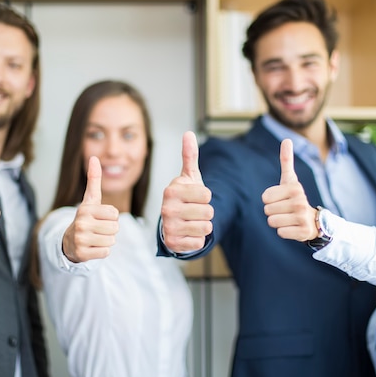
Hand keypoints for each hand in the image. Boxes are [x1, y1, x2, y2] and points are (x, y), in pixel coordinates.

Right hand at [62, 156, 118, 262]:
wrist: (69, 241)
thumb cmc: (86, 218)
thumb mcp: (90, 199)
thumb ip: (93, 179)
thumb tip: (94, 157)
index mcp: (85, 209)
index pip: (115, 214)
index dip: (111, 217)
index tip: (100, 217)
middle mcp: (81, 223)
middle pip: (115, 228)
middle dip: (110, 230)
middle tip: (98, 229)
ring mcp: (81, 239)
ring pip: (111, 240)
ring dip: (107, 240)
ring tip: (95, 237)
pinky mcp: (82, 253)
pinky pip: (106, 252)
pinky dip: (102, 251)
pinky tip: (92, 246)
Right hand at [160, 131, 212, 251]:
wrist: (172, 223)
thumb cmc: (184, 197)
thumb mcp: (189, 177)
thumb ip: (190, 155)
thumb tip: (188, 133)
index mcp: (171, 191)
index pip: (207, 194)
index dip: (206, 197)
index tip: (196, 197)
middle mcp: (167, 209)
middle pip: (208, 212)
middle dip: (206, 212)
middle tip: (195, 211)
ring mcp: (169, 227)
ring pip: (206, 228)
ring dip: (204, 226)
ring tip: (192, 222)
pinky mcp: (173, 243)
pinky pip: (199, 242)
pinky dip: (198, 239)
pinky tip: (188, 233)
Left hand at [261, 139, 317, 241]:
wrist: (314, 221)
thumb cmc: (295, 198)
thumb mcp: (290, 180)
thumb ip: (287, 160)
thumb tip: (287, 139)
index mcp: (295, 188)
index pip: (265, 197)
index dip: (270, 200)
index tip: (282, 199)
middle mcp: (300, 202)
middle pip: (267, 210)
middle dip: (273, 212)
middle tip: (286, 210)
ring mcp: (302, 218)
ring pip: (272, 222)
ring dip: (278, 222)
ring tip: (289, 218)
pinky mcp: (302, 232)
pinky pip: (280, 232)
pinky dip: (284, 232)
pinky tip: (293, 227)